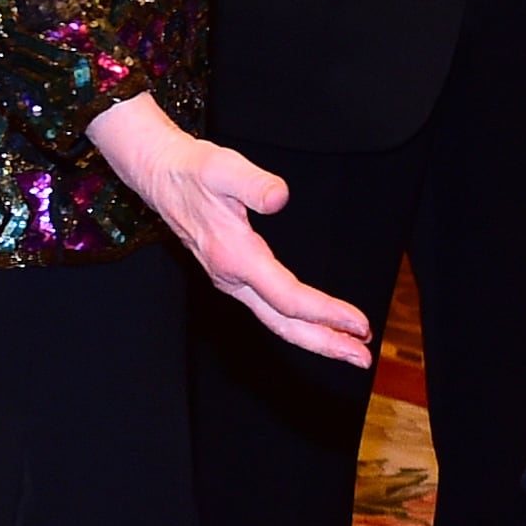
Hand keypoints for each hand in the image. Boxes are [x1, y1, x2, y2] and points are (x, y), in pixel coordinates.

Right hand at [89, 95, 375, 361]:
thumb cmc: (195, 171)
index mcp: (236, 258)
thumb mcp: (222, 167)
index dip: (325, 313)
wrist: (162, 177)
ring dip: (316, 338)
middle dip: (326, 343)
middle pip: (285, 324)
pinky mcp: (235, 278)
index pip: (288, 298)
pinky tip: (320, 327)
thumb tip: (280, 197)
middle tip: (363, 358)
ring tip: (351, 349)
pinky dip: (300, 324)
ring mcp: (233, 282)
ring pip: (278, 322)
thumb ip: (253, 183)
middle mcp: (233, 279)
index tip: (359, 322)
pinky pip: (272, 311)